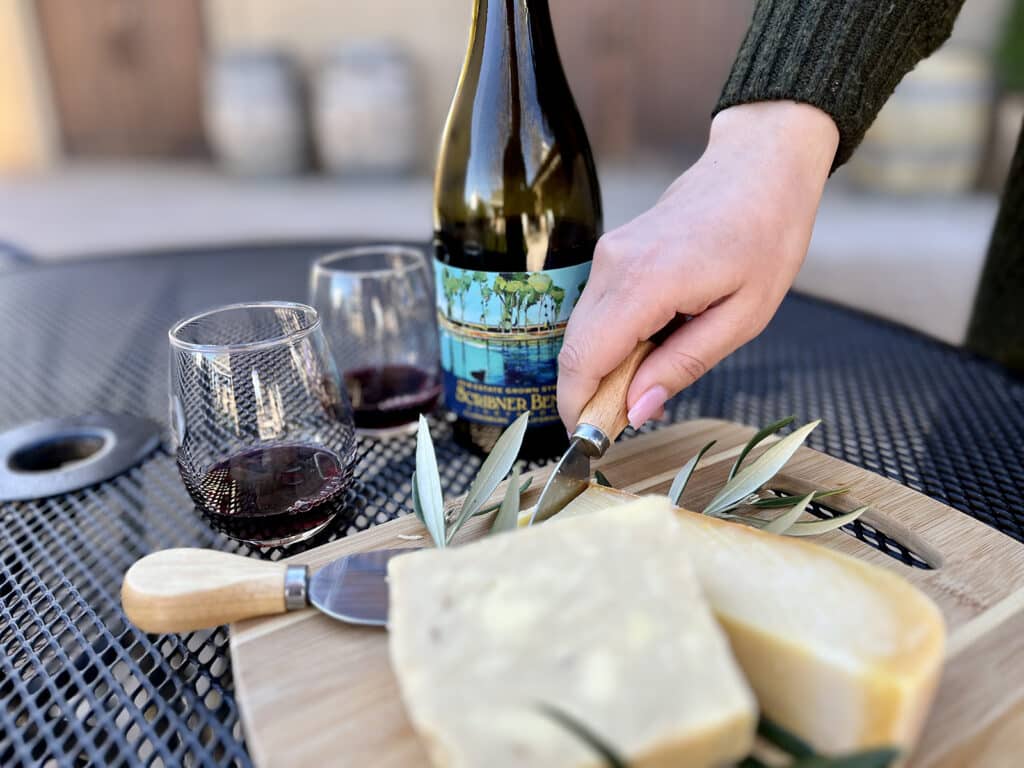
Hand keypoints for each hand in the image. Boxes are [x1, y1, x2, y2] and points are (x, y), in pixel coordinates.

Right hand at [557, 101, 838, 432]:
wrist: (759, 167)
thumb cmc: (765, 237)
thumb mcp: (743, 317)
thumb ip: (684, 364)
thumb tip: (637, 410)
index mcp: (647, 282)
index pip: (584, 358)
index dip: (578, 406)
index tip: (591, 440)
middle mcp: (614, 265)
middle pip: (575, 349)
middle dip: (588, 394)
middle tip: (626, 422)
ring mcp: (608, 254)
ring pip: (582, 331)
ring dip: (603, 368)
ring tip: (648, 381)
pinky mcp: (611, 252)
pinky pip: (596, 310)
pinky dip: (611, 341)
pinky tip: (648, 348)